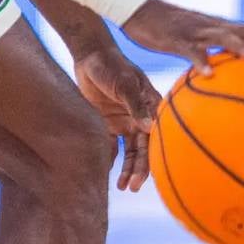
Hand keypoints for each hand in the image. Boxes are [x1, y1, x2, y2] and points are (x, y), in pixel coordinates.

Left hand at [73, 44, 161, 191]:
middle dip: (138, 170)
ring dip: (126, 168)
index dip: (150, 160)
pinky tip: (107, 173)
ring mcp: (124, 120)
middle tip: (130, 188)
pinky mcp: (108, 121)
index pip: (154, 138)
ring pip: (129, 150)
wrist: (90, 54)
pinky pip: (111, 144)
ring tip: (121, 187)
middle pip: (142, 149)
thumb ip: (136, 106)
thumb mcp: (125, 84)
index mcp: (150, 107)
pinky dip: (110, 158)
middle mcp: (140, 116)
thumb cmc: (111, 65)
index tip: (141, 179)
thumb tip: (150, 128)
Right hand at [119, 0, 243, 72]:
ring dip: (241, 46)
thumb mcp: (193, 40)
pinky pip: (190, 51)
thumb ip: (211, 53)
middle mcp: (214, 25)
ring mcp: (196, 31)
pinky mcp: (176, 38)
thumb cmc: (168, 30)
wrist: (139, 11)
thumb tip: (225, 76)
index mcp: (220, 26)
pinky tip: (209, 73)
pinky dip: (200, 61)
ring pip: (223, 36)